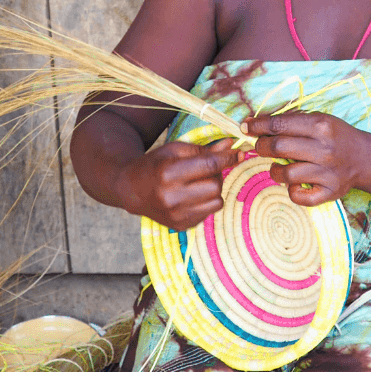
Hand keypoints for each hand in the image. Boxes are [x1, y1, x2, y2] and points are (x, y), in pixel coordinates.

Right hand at [115, 139, 240, 230]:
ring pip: (217, 201)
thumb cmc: (155, 164)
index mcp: (168, 173)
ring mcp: (176, 215)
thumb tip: (231, 145)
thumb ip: (204, 149)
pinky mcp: (181, 226)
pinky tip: (192, 195)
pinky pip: (209, 212)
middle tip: (207, 169)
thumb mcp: (176, 150)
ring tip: (199, 183)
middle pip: (216, 185)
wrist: (131, 189)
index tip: (238, 152)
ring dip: (213, 189)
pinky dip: (206, 202)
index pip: (209, 165)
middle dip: (217, 175)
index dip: (227, 158)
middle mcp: (172, 197)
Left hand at [242, 112, 368, 205]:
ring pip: (285, 174)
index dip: (257, 126)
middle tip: (261, 146)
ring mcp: (327, 173)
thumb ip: (291, 120)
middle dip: (261, 146)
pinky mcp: (329, 192)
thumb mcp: (319, 119)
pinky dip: (291, 190)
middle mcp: (324, 149)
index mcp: (320, 126)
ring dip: (274, 170)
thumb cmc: (336, 136)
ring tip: (278, 165)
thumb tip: (256, 123)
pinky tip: (294, 182)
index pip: (279, 125)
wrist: (364, 158)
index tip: (245, 127)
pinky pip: (298, 197)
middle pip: (278, 147)